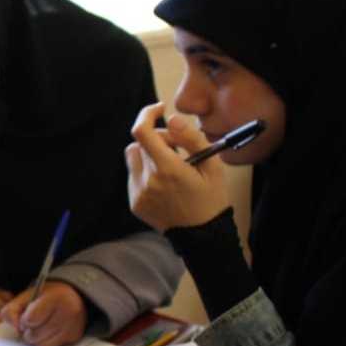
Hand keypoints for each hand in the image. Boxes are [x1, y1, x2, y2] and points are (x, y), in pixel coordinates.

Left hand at [0, 281, 86, 345]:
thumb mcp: (28, 295)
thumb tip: (14, 326)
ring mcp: (72, 327)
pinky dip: (45, 342)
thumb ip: (13, 309)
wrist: (75, 297)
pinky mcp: (75, 337)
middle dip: (28, 330)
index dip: (24, 320)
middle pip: (34, 335)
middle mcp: (68, 313)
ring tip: (40, 327)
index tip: (26, 316)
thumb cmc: (48, 296)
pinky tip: (49, 332)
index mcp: (55, 298)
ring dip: (35, 339)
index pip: (30, 319)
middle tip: (33, 321)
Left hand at [125, 103, 229, 231]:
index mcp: (168, 169)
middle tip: (178, 149)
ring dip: (148, 153)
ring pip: (133, 157)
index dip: (147, 114)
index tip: (160, 109)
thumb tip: (171, 119)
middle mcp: (148, 180)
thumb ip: (191, 139)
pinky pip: (134, 175)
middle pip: (140, 142)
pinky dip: (145, 171)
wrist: (203, 236)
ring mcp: (138, 192)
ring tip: (169, 165)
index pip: (142, 131)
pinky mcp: (134, 202)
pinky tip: (164, 183)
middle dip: (158, 138)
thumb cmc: (211, 199)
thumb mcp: (212, 166)